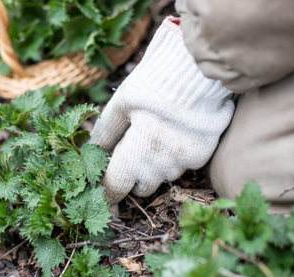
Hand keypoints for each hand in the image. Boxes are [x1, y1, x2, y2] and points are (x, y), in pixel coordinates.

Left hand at [89, 17, 233, 203]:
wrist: (198, 69)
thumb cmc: (152, 83)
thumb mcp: (120, 104)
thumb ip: (105, 133)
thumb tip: (91, 153)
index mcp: (137, 152)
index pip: (116, 185)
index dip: (107, 191)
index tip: (102, 190)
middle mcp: (162, 164)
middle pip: (141, 188)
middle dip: (132, 177)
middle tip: (131, 152)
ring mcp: (184, 161)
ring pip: (162, 177)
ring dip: (155, 167)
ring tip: (155, 136)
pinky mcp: (202, 155)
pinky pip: (182, 166)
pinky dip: (175, 156)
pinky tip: (174, 133)